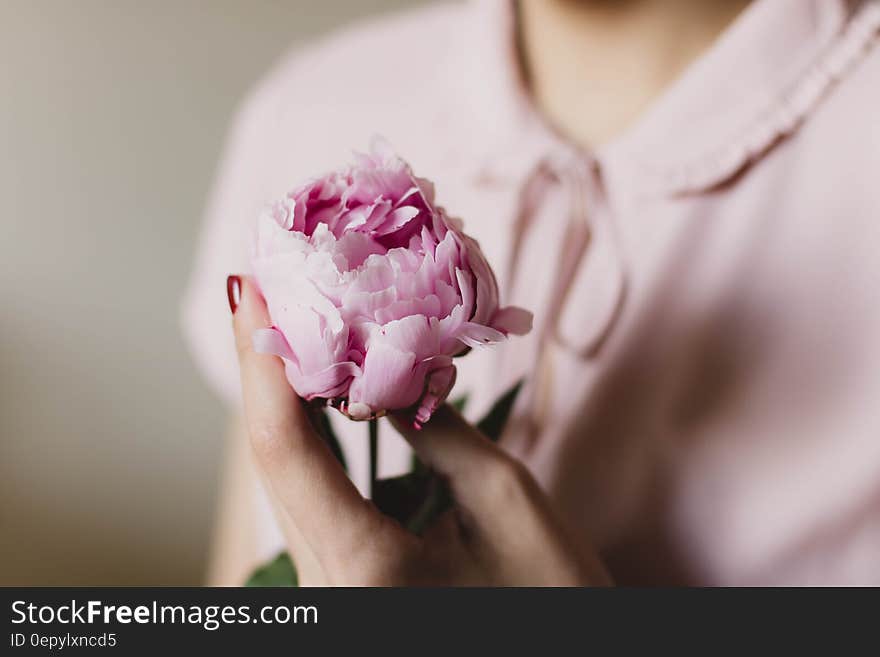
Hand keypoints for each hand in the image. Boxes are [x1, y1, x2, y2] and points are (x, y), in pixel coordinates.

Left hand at [229, 275, 610, 585]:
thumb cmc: (555, 597)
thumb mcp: (502, 498)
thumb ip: (435, 427)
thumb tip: (389, 361)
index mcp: (362, 569)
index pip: (286, 449)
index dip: (265, 362)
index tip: (255, 289)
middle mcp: (324, 584)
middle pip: (275, 460)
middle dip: (267, 368)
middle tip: (269, 288)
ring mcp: (328, 586)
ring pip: (287, 478)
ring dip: (284, 397)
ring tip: (287, 321)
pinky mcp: (342, 580)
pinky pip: (311, 498)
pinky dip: (309, 436)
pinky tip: (314, 388)